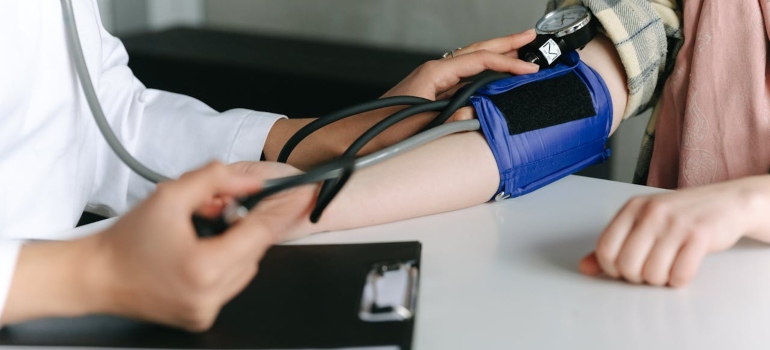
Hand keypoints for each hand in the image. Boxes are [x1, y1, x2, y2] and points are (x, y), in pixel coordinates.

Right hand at [90, 161, 315, 330]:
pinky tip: (197, 256)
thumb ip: (215, 180)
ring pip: (246, 269)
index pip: (260, 233)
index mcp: (205, 267)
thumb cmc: (127, 240)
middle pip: (255, 251)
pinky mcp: (202, 318)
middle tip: (215, 213)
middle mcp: (210, 295)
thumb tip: (252, 182)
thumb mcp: (170, 196)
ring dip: (235, 248)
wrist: (96, 277)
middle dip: (242, 227)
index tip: (302, 194)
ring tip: (200, 236)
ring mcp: (207, 311)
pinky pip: (230, 285)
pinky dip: (224, 267)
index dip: (281, 210)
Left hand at [383, 28, 539, 121]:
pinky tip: (493, 74)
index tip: (530, 69)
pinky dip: (483, 71)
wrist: (359, 135)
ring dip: (496, 54)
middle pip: (477, 50)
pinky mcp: (432, 91)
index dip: (508, 63)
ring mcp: (433, 80)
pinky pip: (464, 75)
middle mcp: (434, 71)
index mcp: (434, 73)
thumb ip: (452, 119)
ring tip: (519, 50)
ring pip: (471, 61)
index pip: (480, 61)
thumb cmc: (383, 129)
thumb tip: (477, 112)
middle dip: (506, 43)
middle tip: (530, 36)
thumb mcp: (422, 125)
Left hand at [580, 176, 769, 286]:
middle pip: (626, 265)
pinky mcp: (700, 235)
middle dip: (637, 277)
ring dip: (660, 280)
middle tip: (650, 269)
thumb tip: (585, 268)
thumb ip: (614, 244)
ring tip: (667, 267)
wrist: (726, 202)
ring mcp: (675, 223)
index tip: (624, 269)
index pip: (604, 248)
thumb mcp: (642, 222)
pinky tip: (682, 268)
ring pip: (652, 273)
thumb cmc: (680, 216)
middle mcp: (651, 213)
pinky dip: (679, 280)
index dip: (612, 268)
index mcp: (632, 208)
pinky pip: (679, 274)